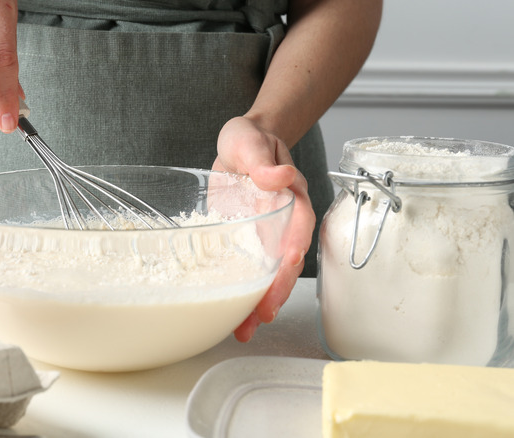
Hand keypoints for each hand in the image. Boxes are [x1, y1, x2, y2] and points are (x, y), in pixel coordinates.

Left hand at [212, 116, 314, 341]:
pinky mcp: (244, 244)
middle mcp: (282, 222)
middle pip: (286, 260)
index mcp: (290, 197)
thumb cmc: (249, 140)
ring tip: (245, 329)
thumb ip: (263, 160)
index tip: (287, 266)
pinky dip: (240, 295)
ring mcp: (264, 236)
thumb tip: (279, 176)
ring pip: (268, 274)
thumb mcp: (250, 141)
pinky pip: (246, 272)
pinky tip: (230, 317)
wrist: (240, 147)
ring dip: (259, 302)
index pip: (298, 225)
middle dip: (277, 289)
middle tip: (263, 314)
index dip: (294, 247)